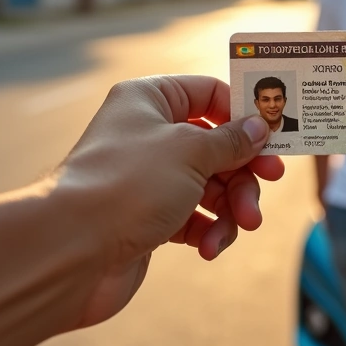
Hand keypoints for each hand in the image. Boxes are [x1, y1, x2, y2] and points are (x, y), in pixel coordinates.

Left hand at [51, 75, 284, 328]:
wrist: (70, 251)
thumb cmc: (126, 186)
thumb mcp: (191, 151)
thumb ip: (231, 140)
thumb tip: (258, 127)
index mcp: (149, 100)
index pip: (208, 93)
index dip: (243, 113)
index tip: (274, 135)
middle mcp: (146, 134)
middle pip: (216, 144)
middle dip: (244, 170)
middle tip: (267, 183)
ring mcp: (147, 179)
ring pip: (209, 185)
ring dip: (232, 207)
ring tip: (241, 226)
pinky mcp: (147, 218)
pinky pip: (193, 218)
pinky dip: (209, 231)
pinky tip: (208, 248)